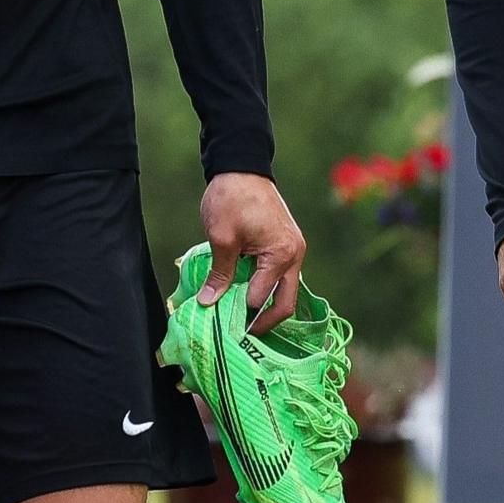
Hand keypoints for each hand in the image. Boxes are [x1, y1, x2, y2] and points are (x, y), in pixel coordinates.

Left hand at [197, 172, 308, 333]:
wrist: (241, 166)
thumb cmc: (231, 198)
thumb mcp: (221, 238)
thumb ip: (219, 273)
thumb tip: (209, 303)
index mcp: (282, 255)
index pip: (263, 298)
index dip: (243, 316)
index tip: (224, 332)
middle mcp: (294, 256)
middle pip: (285, 303)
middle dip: (264, 322)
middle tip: (241, 336)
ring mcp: (292, 250)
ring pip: (283, 290)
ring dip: (264, 305)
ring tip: (240, 320)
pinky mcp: (284, 246)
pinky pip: (278, 276)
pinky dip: (264, 289)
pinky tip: (244, 297)